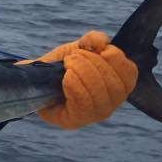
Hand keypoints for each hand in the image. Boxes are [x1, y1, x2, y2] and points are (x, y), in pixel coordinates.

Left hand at [18, 30, 137, 128]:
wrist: (31, 78)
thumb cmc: (59, 65)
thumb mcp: (78, 48)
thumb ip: (93, 41)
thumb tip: (101, 42)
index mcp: (115, 86)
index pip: (130, 74)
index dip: (117, 59)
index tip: (100, 50)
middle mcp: (109, 104)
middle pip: (115, 85)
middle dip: (94, 64)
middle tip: (74, 57)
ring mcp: (92, 116)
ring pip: (100, 94)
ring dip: (83, 72)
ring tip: (68, 64)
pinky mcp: (73, 121)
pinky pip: (83, 104)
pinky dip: (76, 85)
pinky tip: (66, 76)